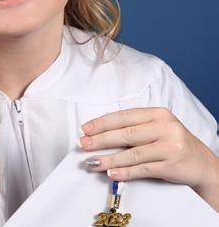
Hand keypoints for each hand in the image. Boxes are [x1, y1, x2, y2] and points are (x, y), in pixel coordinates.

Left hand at [78, 107, 218, 210]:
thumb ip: (135, 127)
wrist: (204, 165)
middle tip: (83, 144)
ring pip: (133, 153)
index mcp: (158, 113)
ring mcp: (170, 146)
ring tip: (93, 162)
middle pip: (126, 133)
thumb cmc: (174, 144)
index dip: (102, 122)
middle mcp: (165, 127)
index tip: (85, 128)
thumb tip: (101, 133)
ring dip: (109, 159)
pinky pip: (144, 169)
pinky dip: (126, 172)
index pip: (124, 116)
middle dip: (101, 139)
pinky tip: (112, 173)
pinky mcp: (173, 165)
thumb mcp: (157, 128)